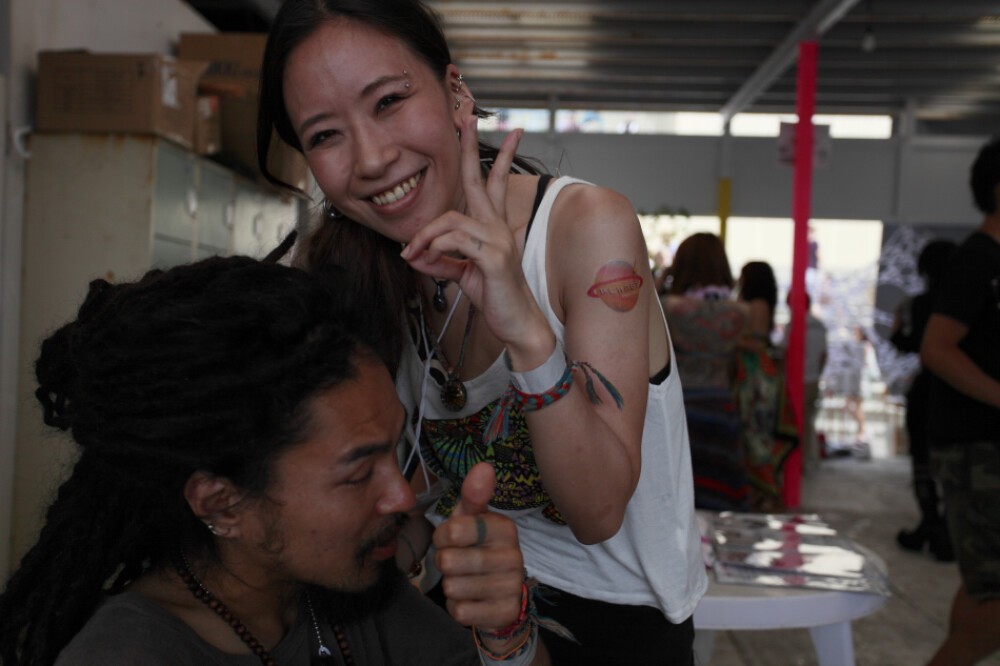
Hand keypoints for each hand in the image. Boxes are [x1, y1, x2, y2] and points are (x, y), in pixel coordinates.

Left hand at [400, 117, 549, 352]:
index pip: (493, 184)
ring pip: (451, 221)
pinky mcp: (494, 257)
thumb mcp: (463, 275)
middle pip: (480, 181)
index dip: (496, 157)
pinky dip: (435, 249)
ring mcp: (498, 240)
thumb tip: (416, 256)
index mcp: (493, 227)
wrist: (518, 324)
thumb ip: (442, 262)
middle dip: (470, 149)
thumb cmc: (496, 299)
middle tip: (466, 119)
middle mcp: (498, 227)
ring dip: (425, 236)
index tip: (501, 133)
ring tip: (413, 254)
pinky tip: (427, 260)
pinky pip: (456, 242)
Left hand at [432, 461, 523, 630]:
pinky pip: (461, 612)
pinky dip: (458, 607)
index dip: (442, 537)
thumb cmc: (479, 549)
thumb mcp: (472, 520)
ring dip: (451, 586)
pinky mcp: (505, 612)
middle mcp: (513, 556)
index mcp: (505, 528)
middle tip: (457, 562)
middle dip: (445, 563)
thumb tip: (484, 466)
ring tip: (466, 580)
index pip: (453, 530)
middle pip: (449, 561)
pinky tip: (471, 599)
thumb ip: (473, 495)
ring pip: (453, 587)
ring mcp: (511, 586)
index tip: (452, 539)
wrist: (502, 595)